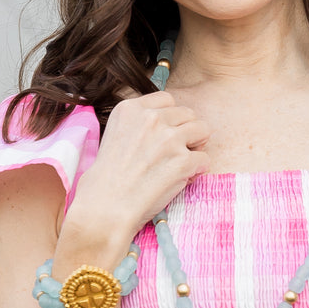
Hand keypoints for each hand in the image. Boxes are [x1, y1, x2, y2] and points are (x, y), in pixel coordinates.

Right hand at [64, 89, 209, 248]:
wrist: (104, 208)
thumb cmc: (107, 179)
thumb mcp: (115, 135)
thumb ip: (140, 125)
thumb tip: (170, 126)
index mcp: (130, 108)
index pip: (167, 99)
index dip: (170, 119)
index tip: (163, 135)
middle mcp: (151, 118)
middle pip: (188, 114)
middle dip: (186, 132)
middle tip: (173, 154)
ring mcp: (168, 138)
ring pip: (203, 130)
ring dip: (195, 147)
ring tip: (180, 164)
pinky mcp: (182, 161)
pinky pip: (204, 159)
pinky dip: (196, 171)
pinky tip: (180, 180)